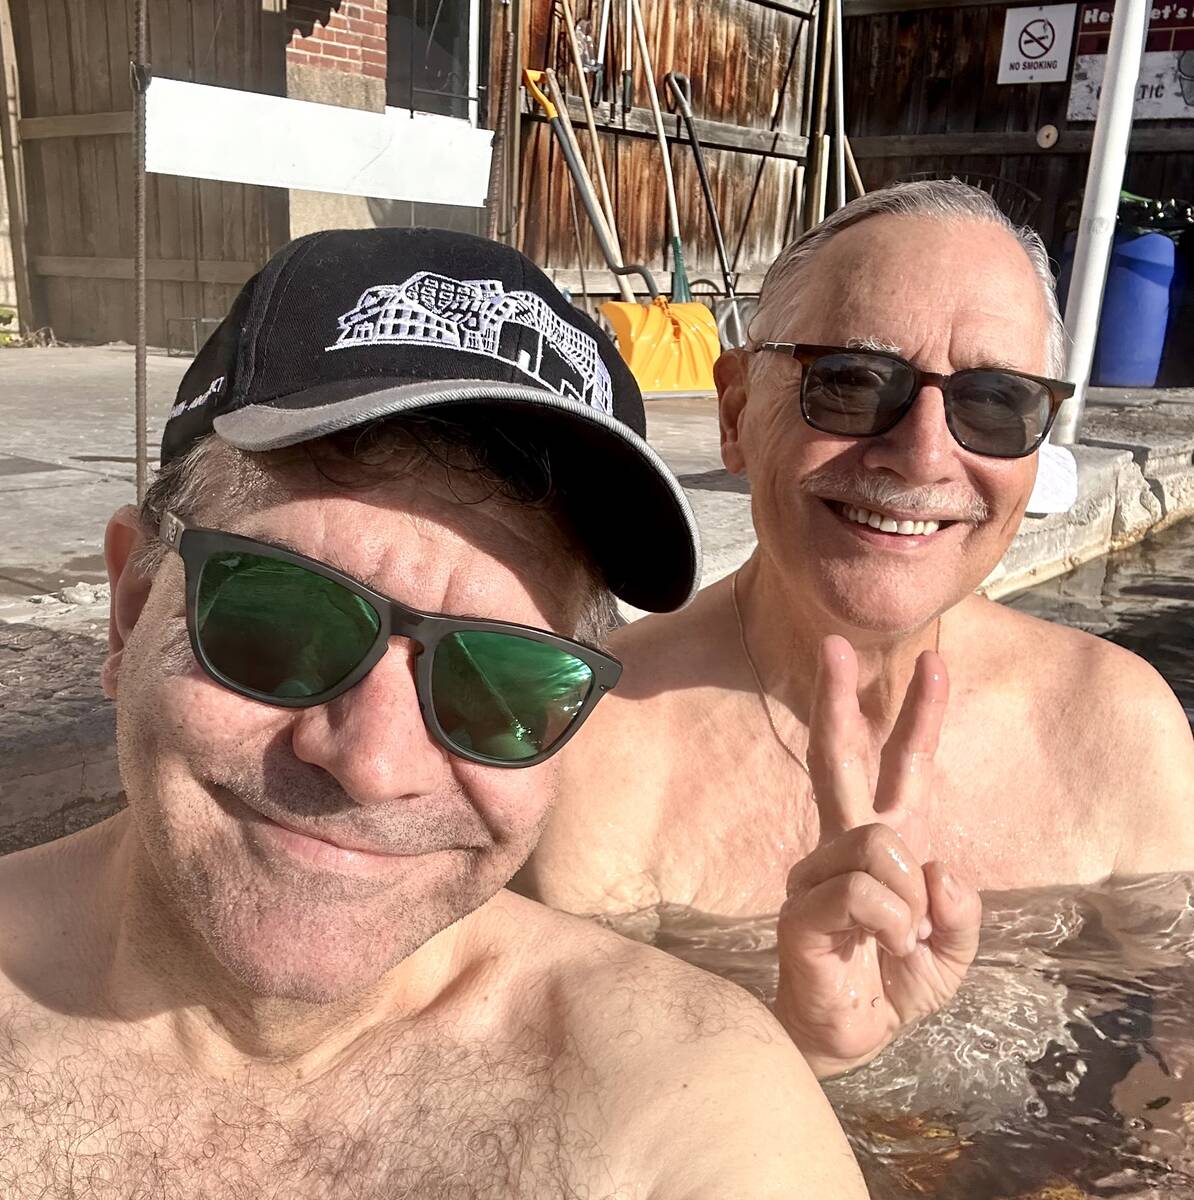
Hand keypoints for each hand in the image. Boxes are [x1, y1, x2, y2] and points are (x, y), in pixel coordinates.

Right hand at [774, 636, 981, 1079]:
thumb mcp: (952, 950)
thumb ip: (959, 910)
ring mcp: (816, 873)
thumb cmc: (894, 983)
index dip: (920, 717)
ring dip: (910, 901)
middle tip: (834, 645)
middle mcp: (842, 844)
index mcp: (884, 841)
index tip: (933, 663)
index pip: (901, 767)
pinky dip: (893, 925)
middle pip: (838, 758)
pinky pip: (866, 894)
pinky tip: (883, 949)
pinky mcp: (801, 909)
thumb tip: (938, 867)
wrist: (850, 1036)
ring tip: (901, 940)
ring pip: (879, 844)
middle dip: (837, 699)